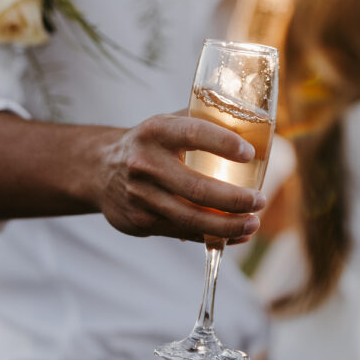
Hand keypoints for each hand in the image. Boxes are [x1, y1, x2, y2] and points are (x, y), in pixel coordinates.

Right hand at [91, 111, 266, 243]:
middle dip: (234, 199)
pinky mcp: (140, 222)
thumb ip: (203, 121)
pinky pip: (182, 233)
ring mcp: (141, 196)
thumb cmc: (150, 142)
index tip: (250, 153)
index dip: (223, 143)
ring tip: (253, 224)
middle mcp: (145, 163)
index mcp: (156, 131)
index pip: (194, 133)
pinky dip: (212, 237)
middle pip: (196, 188)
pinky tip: (235, 235)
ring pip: (190, 218)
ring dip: (227, 225)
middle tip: (260, 201)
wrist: (99, 169)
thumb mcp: (168, 122)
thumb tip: (254, 125)